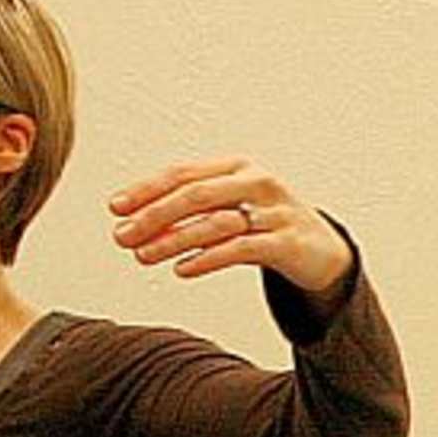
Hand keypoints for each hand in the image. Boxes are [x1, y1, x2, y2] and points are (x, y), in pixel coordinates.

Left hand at [108, 159, 353, 297]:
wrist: (323, 251)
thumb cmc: (266, 226)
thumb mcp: (229, 209)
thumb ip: (189, 213)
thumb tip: (133, 224)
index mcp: (236, 167)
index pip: (183, 173)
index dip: (146, 189)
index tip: (115, 208)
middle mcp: (256, 182)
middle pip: (196, 194)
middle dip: (154, 215)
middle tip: (122, 236)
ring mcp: (274, 211)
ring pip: (216, 223)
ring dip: (174, 240)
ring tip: (143, 256)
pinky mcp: (287, 242)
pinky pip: (241, 249)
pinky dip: (207, 258)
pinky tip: (182, 269)